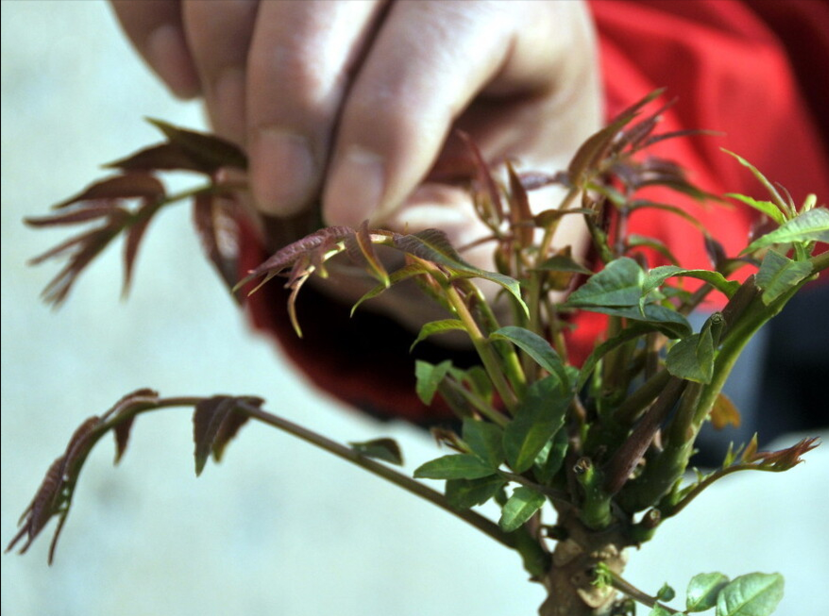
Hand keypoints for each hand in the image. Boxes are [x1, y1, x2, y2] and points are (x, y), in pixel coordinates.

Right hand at [111, 0, 601, 323]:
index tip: (346, 213)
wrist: (477, 120)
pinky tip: (185, 87)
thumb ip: (440, 219)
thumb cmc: (497, 167)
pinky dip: (154, 19)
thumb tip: (344, 220)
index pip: (444, 28)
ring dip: (226, 66)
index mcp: (515, 1)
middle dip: (291, 95)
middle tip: (279, 194)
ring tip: (250, 154)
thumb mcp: (498, 210)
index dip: (386, 121)